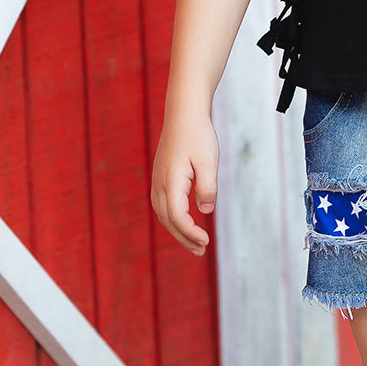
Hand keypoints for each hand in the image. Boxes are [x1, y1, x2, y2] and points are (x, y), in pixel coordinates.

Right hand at [151, 114, 219, 254]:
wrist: (184, 114)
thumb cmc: (198, 136)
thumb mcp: (208, 161)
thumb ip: (207, 186)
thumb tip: (205, 209)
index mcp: (171, 181)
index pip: (177, 216)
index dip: (190, 232)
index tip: (205, 241)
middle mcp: (160, 184)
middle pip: (168, 220)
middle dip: (184, 238)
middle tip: (201, 251)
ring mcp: (158, 181)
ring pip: (163, 214)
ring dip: (178, 231)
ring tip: (194, 244)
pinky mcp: (161, 177)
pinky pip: (163, 205)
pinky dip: (173, 219)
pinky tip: (185, 223)